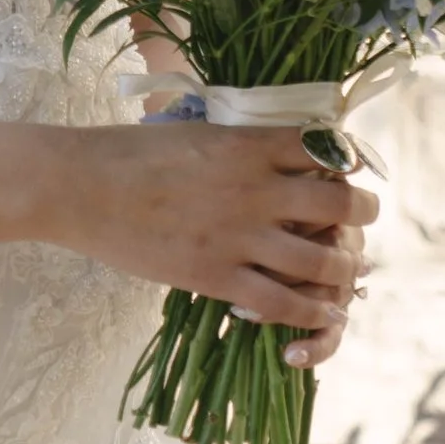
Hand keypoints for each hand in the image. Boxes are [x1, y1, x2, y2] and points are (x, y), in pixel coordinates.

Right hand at [43, 122, 377, 363]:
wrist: (81, 186)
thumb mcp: (193, 129)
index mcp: (249, 144)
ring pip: (319, 260)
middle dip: (362, 213)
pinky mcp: (215, 275)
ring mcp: (238, 235)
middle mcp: (255, 188)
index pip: (325, 150)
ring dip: (343, 268)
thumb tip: (267, 149)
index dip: (347, 160)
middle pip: (339, 204)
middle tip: (364, 218)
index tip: (351, 169)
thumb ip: (236, 142)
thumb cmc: (130, 151)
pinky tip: (322, 314)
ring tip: (351, 273)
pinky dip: (310, 311)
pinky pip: (281, 301)